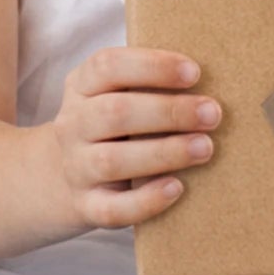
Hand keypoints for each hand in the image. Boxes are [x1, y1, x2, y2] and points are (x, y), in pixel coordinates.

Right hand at [53, 48, 221, 229]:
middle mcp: (73, 125)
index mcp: (82, 86)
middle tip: (212, 113)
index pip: (108, 65)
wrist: (61, 177)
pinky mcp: (86, 207)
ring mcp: (76, 168)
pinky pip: (112, 209)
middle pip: (114, 112)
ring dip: (165, 152)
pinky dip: (146, 201)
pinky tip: (177, 188)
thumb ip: (148, 83)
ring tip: (205, 148)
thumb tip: (209, 82)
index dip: (152, 66)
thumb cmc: (110, 124)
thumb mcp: (114, 92)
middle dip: (169, 111)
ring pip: (113, 161)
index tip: (195, 72)